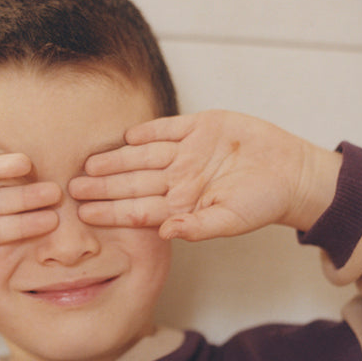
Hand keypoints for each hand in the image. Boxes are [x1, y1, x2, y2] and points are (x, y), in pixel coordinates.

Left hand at [69, 111, 340, 240]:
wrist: (291, 173)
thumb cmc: (262, 204)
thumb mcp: (230, 220)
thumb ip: (197, 227)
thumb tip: (167, 233)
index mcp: (180, 205)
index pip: (137, 210)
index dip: (109, 212)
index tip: (83, 215)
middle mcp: (178, 179)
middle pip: (132, 183)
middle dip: (102, 187)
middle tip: (71, 189)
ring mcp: (187, 153)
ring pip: (143, 156)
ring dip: (116, 159)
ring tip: (89, 165)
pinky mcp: (201, 127)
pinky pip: (168, 128)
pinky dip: (149, 130)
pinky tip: (126, 135)